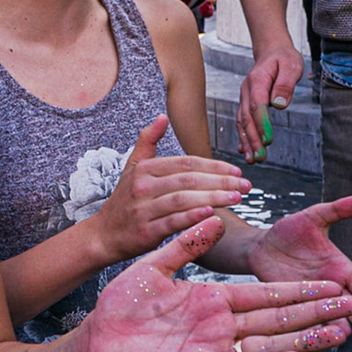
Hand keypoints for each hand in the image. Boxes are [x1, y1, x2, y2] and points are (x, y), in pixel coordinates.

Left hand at [83, 216, 351, 351]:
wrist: (96, 337)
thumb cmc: (122, 304)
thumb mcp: (154, 267)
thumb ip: (184, 245)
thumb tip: (212, 219)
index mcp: (213, 301)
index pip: (266, 295)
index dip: (300, 292)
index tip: (333, 285)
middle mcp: (221, 327)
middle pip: (277, 320)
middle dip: (315, 315)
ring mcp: (213, 351)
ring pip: (268, 346)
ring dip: (302, 341)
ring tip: (338, 334)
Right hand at [88, 116, 251, 263]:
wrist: (104, 234)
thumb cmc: (124, 200)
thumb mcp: (132, 167)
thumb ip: (147, 141)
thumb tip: (161, 116)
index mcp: (145, 169)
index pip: (186, 163)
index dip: (214, 166)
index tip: (237, 172)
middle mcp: (143, 186)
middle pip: (189, 180)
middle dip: (221, 182)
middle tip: (246, 186)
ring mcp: (143, 208)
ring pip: (184, 199)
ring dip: (214, 197)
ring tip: (237, 198)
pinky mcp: (145, 230)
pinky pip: (173, 221)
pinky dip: (193, 216)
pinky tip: (212, 214)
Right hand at [236, 42, 302, 162]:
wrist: (272, 52)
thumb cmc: (284, 58)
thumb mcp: (291, 65)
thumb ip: (285, 84)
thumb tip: (280, 105)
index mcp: (257, 80)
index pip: (257, 105)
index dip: (262, 124)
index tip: (268, 140)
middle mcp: (246, 91)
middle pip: (247, 118)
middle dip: (253, 139)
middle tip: (260, 157)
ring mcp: (244, 98)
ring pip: (242, 122)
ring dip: (247, 142)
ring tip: (252, 160)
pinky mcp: (246, 104)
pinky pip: (242, 122)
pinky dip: (243, 137)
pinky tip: (244, 151)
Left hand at [247, 195, 351, 327]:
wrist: (261, 246)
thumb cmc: (289, 231)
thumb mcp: (311, 218)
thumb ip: (333, 211)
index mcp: (340, 268)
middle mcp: (330, 287)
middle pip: (348, 305)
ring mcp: (311, 298)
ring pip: (328, 317)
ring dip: (334, 326)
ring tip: (340, 335)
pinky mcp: (292, 304)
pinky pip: (304, 319)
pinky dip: (310, 328)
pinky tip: (313, 338)